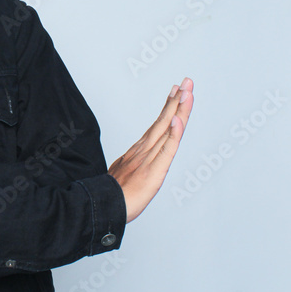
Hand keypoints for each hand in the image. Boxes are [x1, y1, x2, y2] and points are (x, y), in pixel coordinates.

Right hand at [107, 77, 193, 222]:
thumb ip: (130, 165)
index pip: (157, 125)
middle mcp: (144, 150)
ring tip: (186, 91)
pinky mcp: (154, 171)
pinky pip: (166, 149)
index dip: (168, 107)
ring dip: (178, 109)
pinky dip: (173, 133)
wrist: (103, 210)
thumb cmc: (111, 197)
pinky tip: (177, 119)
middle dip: (176, 100)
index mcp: (138, 151)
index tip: (175, 90)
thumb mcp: (122, 175)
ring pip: (167, 129)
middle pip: (164, 120)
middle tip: (186, 81)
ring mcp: (148, 158)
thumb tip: (133, 162)